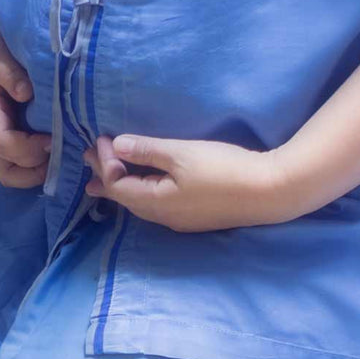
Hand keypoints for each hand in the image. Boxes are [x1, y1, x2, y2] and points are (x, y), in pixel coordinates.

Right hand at [0, 7, 49, 187]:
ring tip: (62, 155)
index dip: (29, 149)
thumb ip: (8, 72)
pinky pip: (20, 155)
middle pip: (5, 170)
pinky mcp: (9, 126)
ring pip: (12, 168)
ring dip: (37, 169)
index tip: (54, 139)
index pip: (2, 143)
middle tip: (60, 155)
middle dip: (33, 171)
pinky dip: (39, 159)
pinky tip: (59, 145)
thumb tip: (27, 93)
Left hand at [82, 135, 296, 231]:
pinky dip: (142, 190)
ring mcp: (180, 220)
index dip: (105, 162)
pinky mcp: (195, 217)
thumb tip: (116, 146)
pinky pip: (156, 205)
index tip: (103, 138)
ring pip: (141, 204)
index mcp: (156, 202)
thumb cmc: (224, 169)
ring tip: (105, 178)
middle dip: (107, 176)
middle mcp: (164, 217)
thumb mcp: (182, 154)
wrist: (270, 191)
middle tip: (89, 158)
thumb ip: (147, 150)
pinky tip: (145, 185)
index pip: (117, 184)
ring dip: (123, 185)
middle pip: (125, 198)